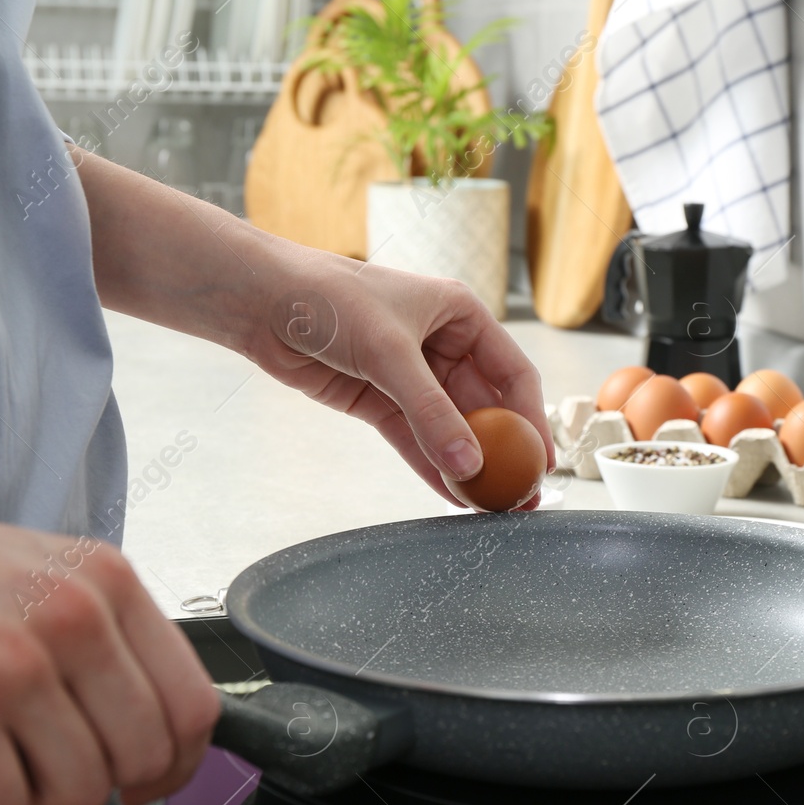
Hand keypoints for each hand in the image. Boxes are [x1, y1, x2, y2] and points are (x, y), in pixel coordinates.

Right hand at [0, 410, 218, 804]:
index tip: (149, 782)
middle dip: (101, 787)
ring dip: (32, 798)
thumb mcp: (42, 575)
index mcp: (108, 581)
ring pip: (79, 789)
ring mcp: (20, 659)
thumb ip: (103, 639)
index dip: (179, 765)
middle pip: (145, 756)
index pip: (194, 704)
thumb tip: (152, 728)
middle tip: (47, 775)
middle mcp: (77, 614)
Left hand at [246, 255, 557, 505]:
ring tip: (489, 506)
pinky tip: (451, 494)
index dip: (531, 419)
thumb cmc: (328, 298)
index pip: (513, 373)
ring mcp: (409, 376)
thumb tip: (468, 463)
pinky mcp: (378, 400)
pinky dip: (431, 466)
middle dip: (502, 453)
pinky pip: (414, 439)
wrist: (261, 302)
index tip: (542, 461)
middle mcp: (441, 345)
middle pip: (484, 407)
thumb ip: (431, 412)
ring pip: (449, 429)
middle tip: (519, 495)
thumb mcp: (389, 353)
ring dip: (467, 466)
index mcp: (459, 315)